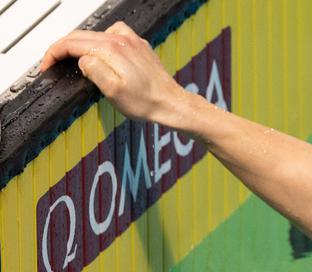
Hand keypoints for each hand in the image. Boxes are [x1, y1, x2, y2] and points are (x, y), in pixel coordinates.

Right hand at [39, 21, 190, 123]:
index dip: (53, 54)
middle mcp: (121, 40)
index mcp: (111, 49)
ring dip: (79, 44)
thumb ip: (92, 69)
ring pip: (95, 34)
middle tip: (52, 63)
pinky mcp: (139, 47)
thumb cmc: (146, 102)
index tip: (46, 65)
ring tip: (71, 59)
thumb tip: (82, 59)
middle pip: (80, 36)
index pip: (71, 43)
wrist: (172, 104)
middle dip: (62, 48)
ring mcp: (131, 41)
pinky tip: (101, 54)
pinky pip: (113, 36)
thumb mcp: (112, 91)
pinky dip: (100, 42)